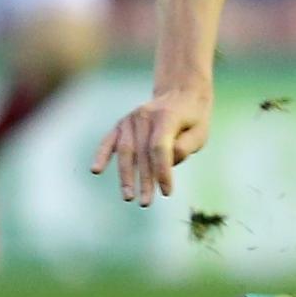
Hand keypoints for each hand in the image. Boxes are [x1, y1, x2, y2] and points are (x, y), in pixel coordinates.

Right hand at [91, 87, 212, 205]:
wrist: (179, 93)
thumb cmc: (192, 119)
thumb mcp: (200, 132)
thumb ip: (185, 147)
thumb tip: (167, 163)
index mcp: (167, 116)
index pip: (160, 148)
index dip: (162, 172)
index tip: (167, 192)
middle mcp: (145, 115)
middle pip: (142, 153)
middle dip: (144, 180)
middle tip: (145, 203)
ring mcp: (131, 119)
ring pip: (126, 151)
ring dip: (126, 176)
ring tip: (129, 197)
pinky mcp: (122, 124)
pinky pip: (109, 141)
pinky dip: (102, 155)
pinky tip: (96, 170)